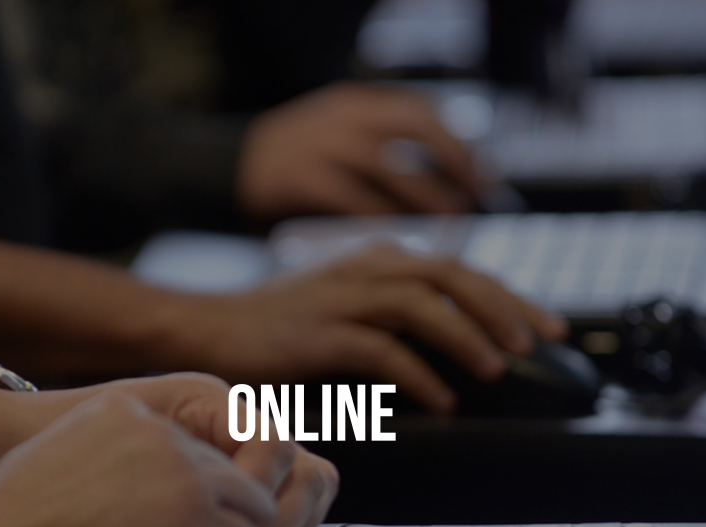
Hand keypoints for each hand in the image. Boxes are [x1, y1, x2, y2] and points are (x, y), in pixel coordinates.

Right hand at [0, 390, 279, 526]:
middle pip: (235, 477)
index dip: (196, 493)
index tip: (182, 522)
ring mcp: (187, 479)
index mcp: (132, 414)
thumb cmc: (9, 523)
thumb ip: (117, 454)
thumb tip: (149, 485)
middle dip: (223, 518)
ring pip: (255, 512)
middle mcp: (166, 437)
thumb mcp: (66, 450)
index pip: (199, 449)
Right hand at [166, 245, 566, 411]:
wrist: (207, 328)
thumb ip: (395, 313)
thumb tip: (458, 345)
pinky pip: (381, 349)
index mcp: (377, 259)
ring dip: (466, 334)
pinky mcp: (318, 335)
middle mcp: (364, 269)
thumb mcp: (346, 304)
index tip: (547, 325)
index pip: (458, 268)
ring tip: (498, 367)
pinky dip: (418, 373)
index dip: (508, 295)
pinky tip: (442, 399)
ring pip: (421, 304)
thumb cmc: (280, 326)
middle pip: (450, 276)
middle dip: (502, 308)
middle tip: (537, 343)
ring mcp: (340, 299)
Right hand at [237, 82, 485, 220]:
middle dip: (457, 163)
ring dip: (429, 197)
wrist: (221, 173)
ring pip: (391, 168)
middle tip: (479, 199)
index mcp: (356, 104)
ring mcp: (320, 145)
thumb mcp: (336, 144)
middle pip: (418, 127)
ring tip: (453, 222)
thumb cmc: (290, 173)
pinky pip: (354, 202)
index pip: (424, 111)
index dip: (461, 143)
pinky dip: (383, 219)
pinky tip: (405, 244)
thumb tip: (442, 190)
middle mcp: (343, 117)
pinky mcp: (301, 179)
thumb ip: (381, 159)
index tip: (484, 177)